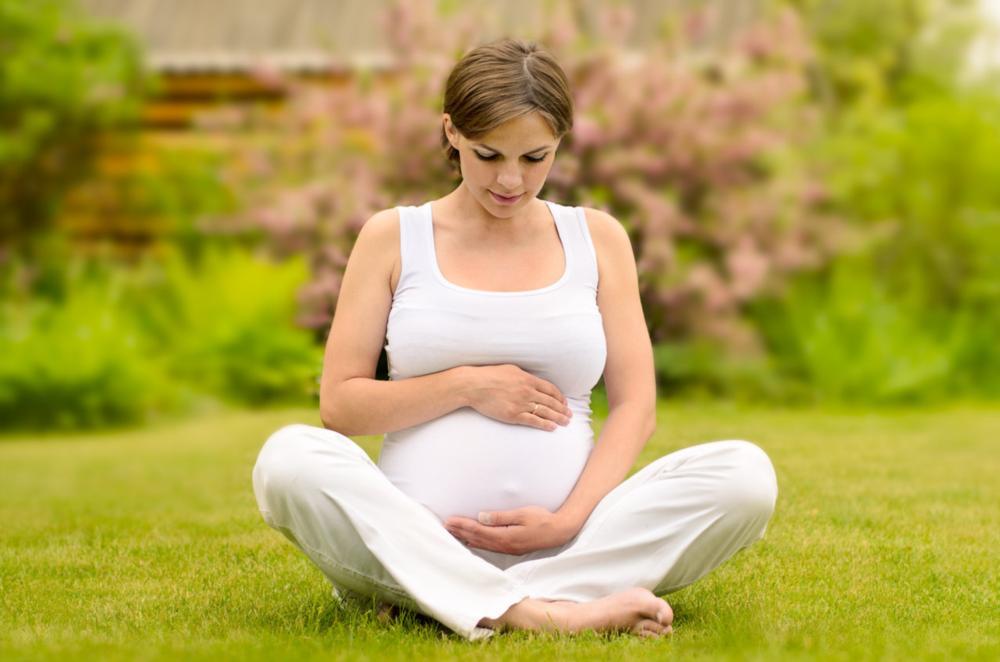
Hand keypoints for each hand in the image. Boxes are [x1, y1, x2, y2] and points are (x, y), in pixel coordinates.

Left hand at [444, 506, 579, 554]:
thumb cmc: (542, 520)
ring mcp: (508, 548)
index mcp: (505, 536)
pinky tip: (471, 541)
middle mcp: (504, 545)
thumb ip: (501, 517)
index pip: (478, 530)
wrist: (560, 532)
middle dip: (460, 532)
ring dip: (466, 538)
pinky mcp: (511, 548)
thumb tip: (481, 517)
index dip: (462, 525)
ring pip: (481, 544)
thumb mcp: (522, 514)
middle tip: (445, 526)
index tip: (449, 520)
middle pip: (476, 539)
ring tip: (453, 533)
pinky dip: (477, 543)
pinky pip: (489, 547)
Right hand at [461, 364, 572, 430]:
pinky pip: (534, 421)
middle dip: (562, 409)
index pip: (550, 389)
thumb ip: (524, 376)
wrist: (474, 385)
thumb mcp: (511, 369)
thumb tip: (533, 380)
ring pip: (545, 412)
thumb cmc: (490, 375)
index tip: (564, 402)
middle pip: (551, 402)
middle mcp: (528, 392)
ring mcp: (521, 404)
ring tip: (565, 422)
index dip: (560, 397)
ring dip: (558, 418)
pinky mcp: (514, 415)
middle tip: (570, 415)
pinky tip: (552, 427)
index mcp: (528, 379)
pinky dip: (545, 424)